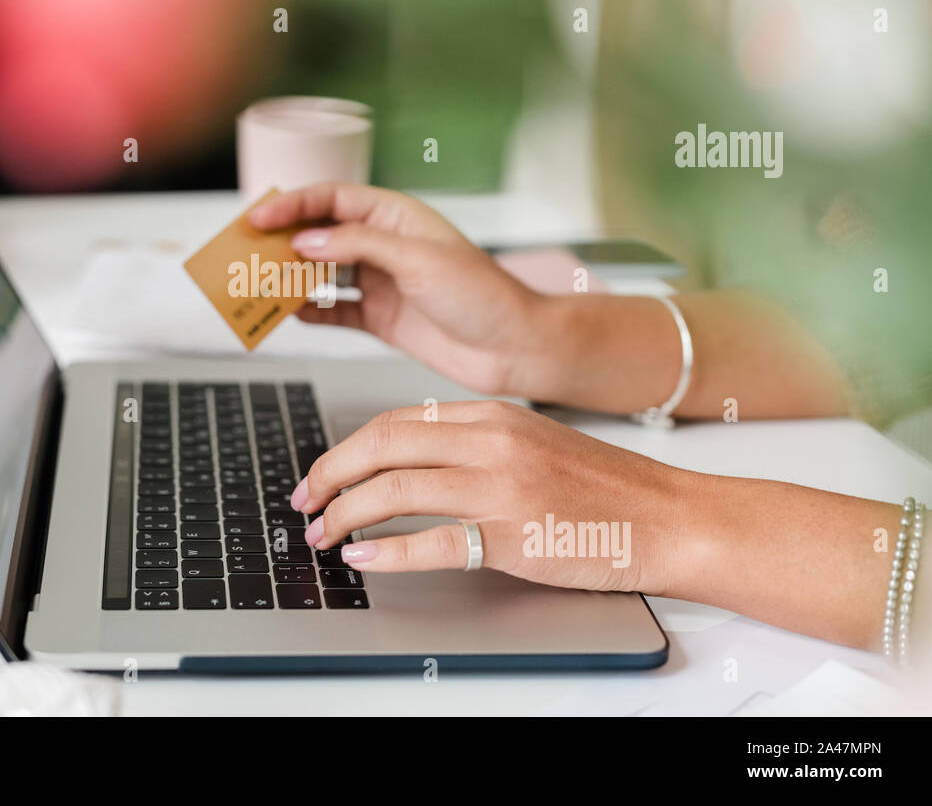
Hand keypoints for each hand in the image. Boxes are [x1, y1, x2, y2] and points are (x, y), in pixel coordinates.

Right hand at [249, 183, 543, 394]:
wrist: (516, 348)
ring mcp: (381, 283)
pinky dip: (309, 313)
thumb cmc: (484, 296)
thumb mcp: (418, 259)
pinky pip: (334, 312)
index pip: (332, 200)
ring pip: (321, 274)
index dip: (292, 206)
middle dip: (281, 242)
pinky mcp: (381, 319)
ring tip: (258, 284)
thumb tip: (306, 241)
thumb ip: (359, 245)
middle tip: (245, 252)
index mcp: (396, 217)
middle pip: (319, 234)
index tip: (259, 220)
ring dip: (289, 278)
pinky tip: (289, 315)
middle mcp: (385, 246)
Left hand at [291, 399, 693, 594]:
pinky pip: (430, 542)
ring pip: (393, 489)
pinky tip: (363, 559)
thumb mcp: (532, 440)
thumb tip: (405, 459)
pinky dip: (386, 552)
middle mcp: (490, 441)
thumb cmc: (604, 486)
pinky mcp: (512, 536)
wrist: (667, 518)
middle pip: (381, 445)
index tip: (323, 473)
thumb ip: (473, 442)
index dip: (347, 448)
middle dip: (329, 475)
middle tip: (305, 502)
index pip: (396, 420)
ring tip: (323, 535)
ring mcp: (500, 487)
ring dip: (345, 514)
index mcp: (492, 414)